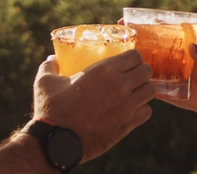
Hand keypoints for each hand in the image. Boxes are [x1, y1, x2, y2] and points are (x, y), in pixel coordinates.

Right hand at [32, 50, 153, 161]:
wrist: (57, 141)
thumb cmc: (51, 109)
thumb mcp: (45, 82)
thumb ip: (50, 66)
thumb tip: (52, 59)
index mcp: (105, 71)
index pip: (135, 55)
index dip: (132, 57)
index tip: (126, 61)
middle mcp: (120, 86)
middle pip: (147, 71)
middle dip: (141, 71)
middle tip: (131, 75)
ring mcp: (127, 107)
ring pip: (151, 91)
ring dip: (143, 89)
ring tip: (134, 92)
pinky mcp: (127, 125)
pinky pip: (147, 112)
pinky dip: (142, 109)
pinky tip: (131, 109)